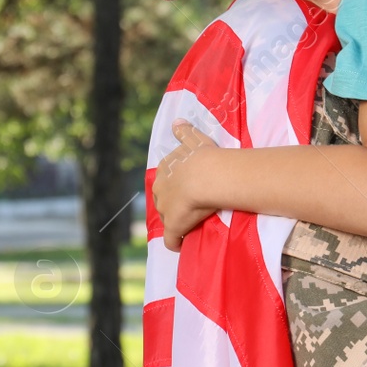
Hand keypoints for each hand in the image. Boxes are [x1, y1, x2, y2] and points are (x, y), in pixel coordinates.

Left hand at [152, 120, 221, 251]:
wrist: (206, 176)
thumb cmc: (203, 156)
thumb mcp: (193, 138)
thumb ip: (184, 131)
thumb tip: (176, 122)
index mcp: (164, 170)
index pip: (166, 180)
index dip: (176, 186)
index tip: (188, 189)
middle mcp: (159, 189)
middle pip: (163, 200)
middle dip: (172, 204)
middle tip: (190, 207)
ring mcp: (165, 210)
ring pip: (167, 218)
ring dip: (176, 222)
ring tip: (190, 225)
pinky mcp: (173, 227)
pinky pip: (171, 240)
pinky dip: (175, 243)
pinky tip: (181, 244)